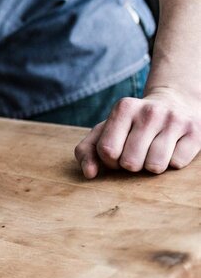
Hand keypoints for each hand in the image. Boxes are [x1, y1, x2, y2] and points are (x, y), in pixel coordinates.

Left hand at [74, 86, 200, 177]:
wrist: (175, 103)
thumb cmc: (133, 125)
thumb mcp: (106, 130)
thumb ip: (87, 150)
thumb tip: (89, 174)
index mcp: (124, 108)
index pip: (107, 150)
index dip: (110, 161)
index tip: (116, 155)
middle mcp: (150, 111)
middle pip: (131, 162)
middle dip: (131, 165)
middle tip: (137, 153)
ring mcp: (175, 120)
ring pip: (155, 166)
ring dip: (151, 166)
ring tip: (152, 152)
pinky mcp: (196, 132)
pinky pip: (177, 164)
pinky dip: (172, 163)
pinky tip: (171, 148)